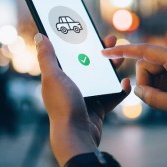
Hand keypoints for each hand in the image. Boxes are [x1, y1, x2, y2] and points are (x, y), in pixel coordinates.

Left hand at [35, 34, 130, 166]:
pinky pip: (112, 95)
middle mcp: (71, 86)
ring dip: (112, 67)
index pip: (69, 54)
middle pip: (88, 64)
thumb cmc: (63, 106)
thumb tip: (39, 36)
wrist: (77, 136)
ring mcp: (86, 97)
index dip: (79, 42)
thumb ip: (47, 57)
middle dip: (100, 52)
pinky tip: (126, 82)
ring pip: (102, 78)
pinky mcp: (98, 109)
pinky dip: (120, 89)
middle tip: (112, 40)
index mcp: (58, 78)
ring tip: (121, 58)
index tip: (89, 30)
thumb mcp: (53, 77)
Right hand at [102, 44, 166, 123]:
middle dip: (146, 81)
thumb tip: (137, 90)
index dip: (122, 51)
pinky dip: (163, 83)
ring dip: (155, 84)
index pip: (144, 51)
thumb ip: (154, 99)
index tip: (105, 52)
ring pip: (155, 68)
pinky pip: (164, 70)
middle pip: (148, 63)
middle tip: (158, 99)